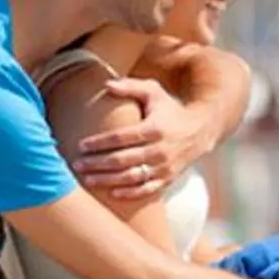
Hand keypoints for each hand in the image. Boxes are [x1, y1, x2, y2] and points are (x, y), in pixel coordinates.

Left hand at [72, 79, 211, 203]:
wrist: (201, 130)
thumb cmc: (170, 109)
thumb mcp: (154, 92)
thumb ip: (130, 86)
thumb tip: (106, 85)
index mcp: (155, 128)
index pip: (121, 137)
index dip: (99, 142)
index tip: (81, 146)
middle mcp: (160, 149)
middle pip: (122, 159)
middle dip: (97, 163)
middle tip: (77, 164)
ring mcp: (165, 166)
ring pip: (132, 177)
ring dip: (107, 180)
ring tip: (87, 180)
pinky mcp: (168, 178)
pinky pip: (147, 190)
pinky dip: (129, 193)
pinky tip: (112, 193)